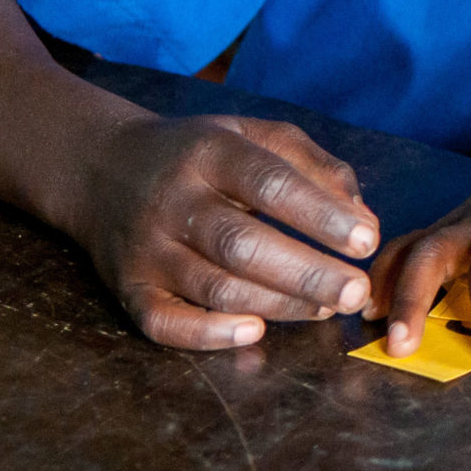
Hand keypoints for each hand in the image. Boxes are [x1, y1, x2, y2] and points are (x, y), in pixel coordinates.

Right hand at [73, 113, 378, 348]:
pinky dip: (207, 334)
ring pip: (214, 287)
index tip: (367, 241)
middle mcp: (173, 201)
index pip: (271, 184)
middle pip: (242, 245)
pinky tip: (253, 332)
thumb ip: (317, 168)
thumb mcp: (258, 135)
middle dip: (307, 273)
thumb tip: (364, 220)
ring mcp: (146, 248)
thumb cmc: (204, 155)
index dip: (322, 215)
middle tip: (356, 292)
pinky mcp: (127, 288)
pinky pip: (163, 322)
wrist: (103, 167)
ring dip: (277, 304)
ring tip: (326, 309)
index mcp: (212, 153)